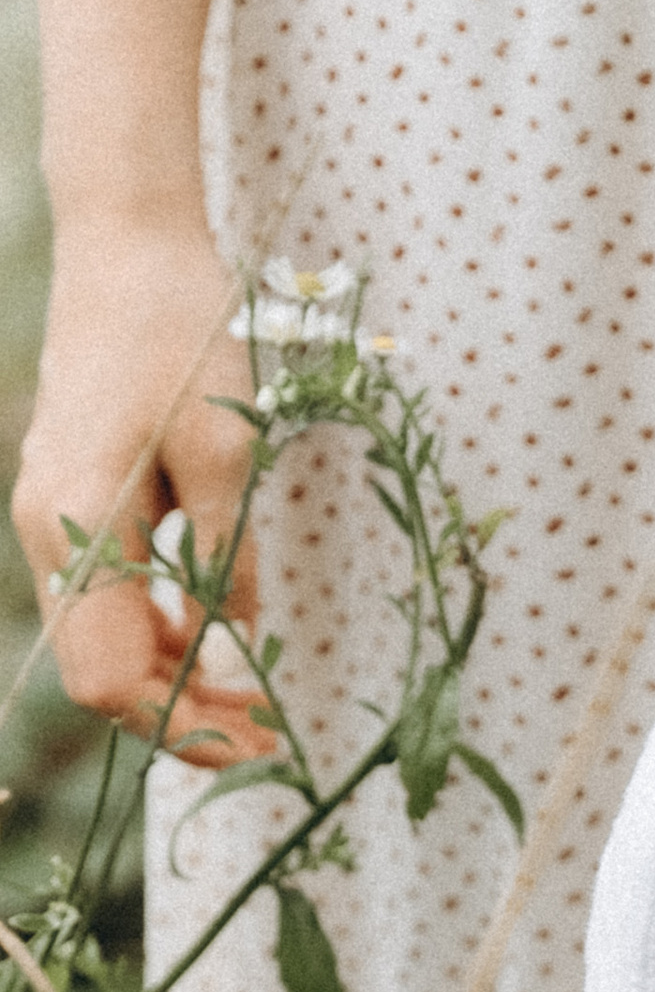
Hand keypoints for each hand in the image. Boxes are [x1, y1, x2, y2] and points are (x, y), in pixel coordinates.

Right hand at [10, 218, 269, 764]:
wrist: (126, 248)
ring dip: (174, 679)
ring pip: (102, 642)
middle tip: (269, 733)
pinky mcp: (70, 501)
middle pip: (101, 674)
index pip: (109, 679)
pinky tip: (218, 635)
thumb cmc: (181, 334)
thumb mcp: (228, 453)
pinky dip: (160, 631)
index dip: (180, 727)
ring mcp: (51, 516)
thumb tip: (235, 661)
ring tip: (255, 696)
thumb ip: (226, 565)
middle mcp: (49, 530)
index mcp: (79, 521)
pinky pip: (107, 597)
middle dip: (181, 716)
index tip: (256, 744)